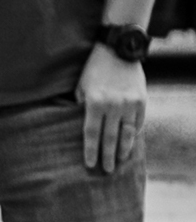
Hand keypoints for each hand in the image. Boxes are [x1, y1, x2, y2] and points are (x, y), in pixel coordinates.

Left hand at [78, 45, 147, 172]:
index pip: (92, 133)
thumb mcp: (80, 87)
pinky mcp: (142, 100)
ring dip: (123, 149)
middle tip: (106, 171)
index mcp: (95, 102)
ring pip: (127, 133)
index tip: (89, 165)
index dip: (90, 150)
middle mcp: (114, 105)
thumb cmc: (92, 70)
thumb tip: (81, 128)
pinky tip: (129, 144)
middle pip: (110, 137)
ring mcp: (130, 103)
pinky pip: (138, 123)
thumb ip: (82, 107)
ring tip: (119, 162)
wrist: (117, 51)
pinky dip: (134, 135)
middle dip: (108, 156)